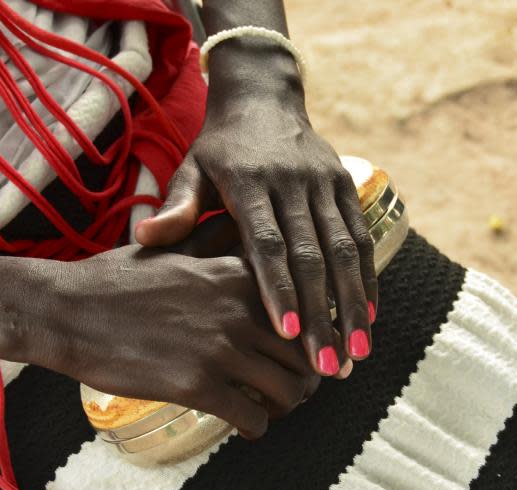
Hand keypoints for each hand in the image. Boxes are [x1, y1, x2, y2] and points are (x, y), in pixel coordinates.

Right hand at [37, 245, 319, 437]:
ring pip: (289, 389)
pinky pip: (253, 417)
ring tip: (271, 408)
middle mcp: (238, 309)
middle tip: (296, 388)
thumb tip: (236, 229)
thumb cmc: (113, 279)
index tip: (311, 348)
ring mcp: (220, 349)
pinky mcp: (197, 386)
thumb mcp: (170, 248)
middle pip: (305, 352)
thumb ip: (211, 244)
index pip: (303, 306)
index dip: (314, 332)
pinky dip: (255, 427)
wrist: (66, 310)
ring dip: (286, 405)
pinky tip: (244, 426)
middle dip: (307, 375)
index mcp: (236, 274)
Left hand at [136, 46, 376, 377]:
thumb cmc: (219, 147)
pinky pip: (362, 236)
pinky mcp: (346, 183)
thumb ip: (177, 206)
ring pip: (345, 250)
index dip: (278, 288)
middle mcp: (292, 183)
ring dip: (353, 305)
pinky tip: (370, 317)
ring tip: (356, 355)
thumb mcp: (192, 168)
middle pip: (312, 256)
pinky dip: (368, 278)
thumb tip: (145, 237)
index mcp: (248, 183)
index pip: (266, 243)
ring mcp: (323, 183)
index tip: (287, 334)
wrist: (263, 96)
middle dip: (323, 315)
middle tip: (326, 367)